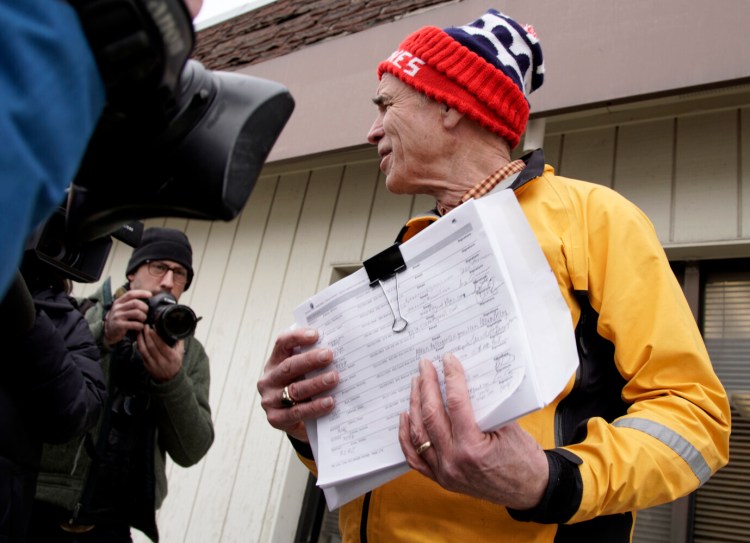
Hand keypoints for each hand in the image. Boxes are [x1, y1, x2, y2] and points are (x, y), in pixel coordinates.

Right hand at [103, 289, 152, 344]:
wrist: (109, 332)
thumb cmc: (120, 319)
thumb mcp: (122, 309)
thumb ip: (131, 303)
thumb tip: (147, 298)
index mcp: (119, 302)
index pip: (130, 294)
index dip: (141, 293)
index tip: (150, 295)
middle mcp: (117, 308)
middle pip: (135, 303)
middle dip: (144, 307)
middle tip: (146, 312)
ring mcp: (117, 316)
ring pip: (136, 313)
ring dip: (143, 316)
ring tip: (143, 319)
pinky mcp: (119, 325)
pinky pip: (134, 324)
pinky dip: (140, 325)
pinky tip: (141, 326)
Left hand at [136, 326, 183, 381]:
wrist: (169, 379)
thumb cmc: (175, 364)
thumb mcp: (180, 353)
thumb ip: (179, 342)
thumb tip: (178, 330)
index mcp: (171, 357)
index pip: (162, 345)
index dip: (155, 337)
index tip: (152, 329)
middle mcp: (161, 361)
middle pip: (151, 346)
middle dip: (147, 335)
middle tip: (145, 326)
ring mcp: (153, 364)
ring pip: (144, 350)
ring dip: (141, 339)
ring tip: (139, 331)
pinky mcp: (147, 366)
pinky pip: (142, 354)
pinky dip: (139, 346)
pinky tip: (139, 339)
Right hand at [257, 328, 338, 442]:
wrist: (297, 422)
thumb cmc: (304, 388)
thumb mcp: (305, 372)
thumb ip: (314, 359)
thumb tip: (338, 346)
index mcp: (275, 362)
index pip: (282, 343)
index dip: (297, 337)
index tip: (316, 334)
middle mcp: (268, 380)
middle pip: (288, 366)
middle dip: (310, 360)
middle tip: (329, 355)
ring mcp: (270, 400)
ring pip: (294, 389)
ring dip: (316, 383)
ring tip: (334, 378)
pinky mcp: (276, 419)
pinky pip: (297, 412)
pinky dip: (315, 407)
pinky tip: (330, 402)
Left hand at [398, 353, 548, 509]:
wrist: (529, 491)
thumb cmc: (524, 460)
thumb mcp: (510, 428)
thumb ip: (487, 407)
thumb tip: (467, 379)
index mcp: (473, 448)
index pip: (456, 404)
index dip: (451, 378)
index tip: (448, 360)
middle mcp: (453, 462)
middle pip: (431, 416)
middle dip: (427, 386)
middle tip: (425, 366)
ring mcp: (444, 472)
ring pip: (418, 433)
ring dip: (415, 404)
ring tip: (416, 384)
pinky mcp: (441, 478)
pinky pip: (415, 457)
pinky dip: (406, 435)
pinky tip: (405, 416)